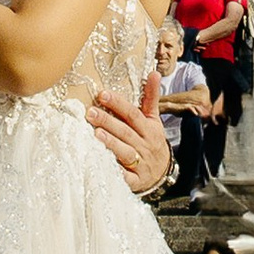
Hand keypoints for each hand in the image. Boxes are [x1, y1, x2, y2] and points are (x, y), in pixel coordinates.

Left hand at [88, 69, 172, 196]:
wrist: (163, 173)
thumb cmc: (152, 141)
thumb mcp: (154, 120)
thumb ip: (151, 98)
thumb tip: (154, 73)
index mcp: (149, 129)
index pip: (133, 114)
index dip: (118, 104)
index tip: (102, 94)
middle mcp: (145, 145)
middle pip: (126, 132)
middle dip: (108, 122)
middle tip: (90, 112)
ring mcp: (141, 164)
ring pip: (125, 152)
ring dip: (111, 143)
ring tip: (95, 134)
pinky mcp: (135, 181)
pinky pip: (125, 177)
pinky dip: (115, 172)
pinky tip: (101, 165)